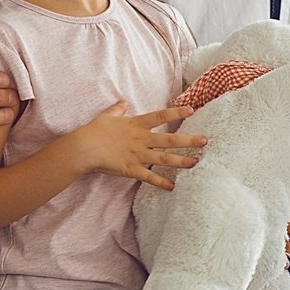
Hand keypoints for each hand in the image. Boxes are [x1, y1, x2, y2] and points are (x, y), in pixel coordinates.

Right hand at [75, 104, 205, 188]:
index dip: (176, 113)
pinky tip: (173, 186)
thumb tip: (122, 102)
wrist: (83, 148)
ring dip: (181, 161)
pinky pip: (150, 177)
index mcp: (137, 125)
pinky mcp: (131, 169)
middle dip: (188, 141)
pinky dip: (161, 182)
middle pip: (169, 140)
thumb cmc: (94, 131)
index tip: (192, 110)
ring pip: (164, 159)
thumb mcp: (107, 116)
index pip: (160, 116)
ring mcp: (138, 155)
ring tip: (196, 162)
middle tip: (205, 141)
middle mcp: (141, 139)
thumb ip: (117, 109)